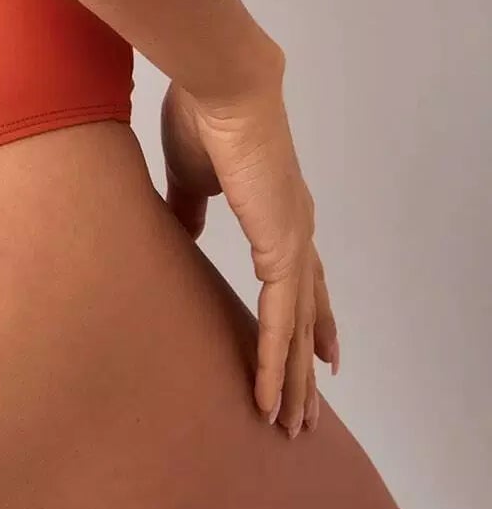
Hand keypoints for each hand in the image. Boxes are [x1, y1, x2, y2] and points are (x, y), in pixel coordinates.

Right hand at [161, 75, 339, 437]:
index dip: (310, 315)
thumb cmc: (201, 115)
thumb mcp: (192, 174)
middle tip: (310, 409)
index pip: (301, 276)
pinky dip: (277, 360)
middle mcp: (295, 227)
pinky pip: (281, 320)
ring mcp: (293, 239)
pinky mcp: (282, 248)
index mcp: (278, 207)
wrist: (223, 86)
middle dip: (307, 361)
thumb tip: (185, 231)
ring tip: (292, 422)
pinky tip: (271, 393)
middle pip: (307, 311)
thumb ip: (191, 207)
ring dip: (295, 378)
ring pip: (299, 327)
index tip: (323, 351)